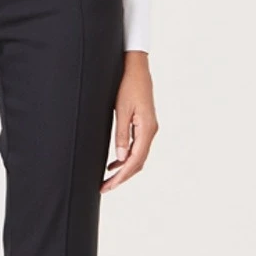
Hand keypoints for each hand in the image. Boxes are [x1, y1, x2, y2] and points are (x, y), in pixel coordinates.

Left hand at [103, 50, 156, 191]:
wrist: (136, 68)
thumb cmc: (128, 85)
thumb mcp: (121, 110)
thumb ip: (121, 135)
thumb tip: (121, 159)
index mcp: (147, 129)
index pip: (135, 161)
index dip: (121, 177)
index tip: (108, 186)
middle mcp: (150, 131)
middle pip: (138, 163)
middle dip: (121, 177)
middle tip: (104, 188)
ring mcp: (148, 128)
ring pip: (138, 157)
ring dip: (123, 169)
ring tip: (107, 179)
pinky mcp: (144, 125)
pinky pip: (137, 147)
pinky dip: (126, 158)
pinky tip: (114, 163)